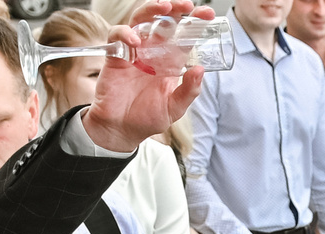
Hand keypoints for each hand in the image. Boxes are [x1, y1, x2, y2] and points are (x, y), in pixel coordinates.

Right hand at [82, 0, 212, 152]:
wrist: (121, 130)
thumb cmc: (147, 118)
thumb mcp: (174, 108)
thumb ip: (188, 91)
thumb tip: (200, 70)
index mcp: (170, 61)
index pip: (184, 35)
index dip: (195, 22)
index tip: (208, 15)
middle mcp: (152, 51)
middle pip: (164, 20)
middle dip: (176, 8)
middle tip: (188, 6)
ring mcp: (133, 51)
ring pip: (141, 19)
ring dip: (151, 10)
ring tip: (164, 7)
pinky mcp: (115, 56)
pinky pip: (117, 35)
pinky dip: (125, 33)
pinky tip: (134, 40)